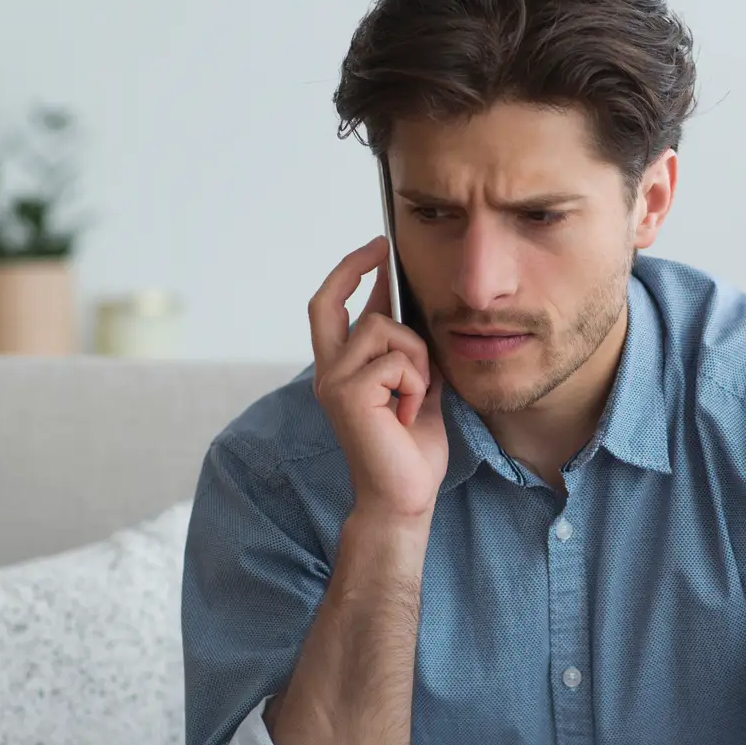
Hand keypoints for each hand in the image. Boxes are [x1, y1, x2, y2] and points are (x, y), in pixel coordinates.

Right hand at [307, 236, 447, 523]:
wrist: (405, 497)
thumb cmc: (411, 450)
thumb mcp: (417, 387)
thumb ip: (409, 353)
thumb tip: (414, 310)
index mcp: (344, 370)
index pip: (335, 310)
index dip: (352, 274)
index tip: (377, 248)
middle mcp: (329, 372)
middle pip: (328, 302)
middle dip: (353, 268)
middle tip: (382, 247)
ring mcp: (333, 381)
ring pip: (384, 330)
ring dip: (416, 358)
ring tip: (416, 396)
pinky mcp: (346, 393)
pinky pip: (396, 360)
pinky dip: (415, 383)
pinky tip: (408, 413)